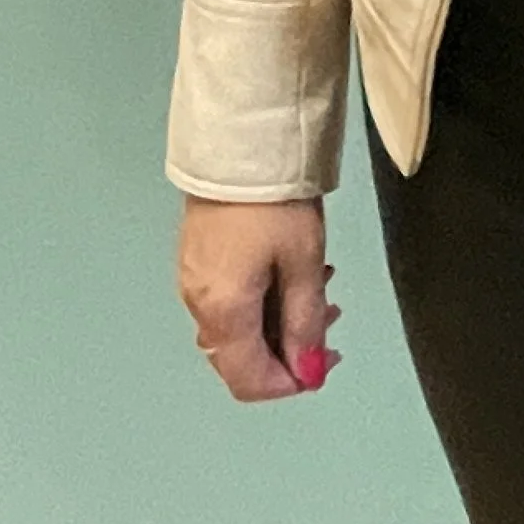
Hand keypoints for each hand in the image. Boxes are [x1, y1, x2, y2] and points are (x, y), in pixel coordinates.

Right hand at [178, 195, 338, 403]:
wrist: (238, 140)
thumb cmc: (276, 203)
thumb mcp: (303, 261)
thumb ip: (305, 322)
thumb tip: (308, 372)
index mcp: (224, 313)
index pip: (249, 381)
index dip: (290, 383)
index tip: (326, 360)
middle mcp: (198, 305)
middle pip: (241, 357)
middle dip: (288, 350)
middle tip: (330, 316)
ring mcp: (192, 280)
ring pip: (237, 328)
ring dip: (279, 322)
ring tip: (320, 287)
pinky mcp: (196, 257)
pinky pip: (228, 300)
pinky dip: (262, 300)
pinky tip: (290, 270)